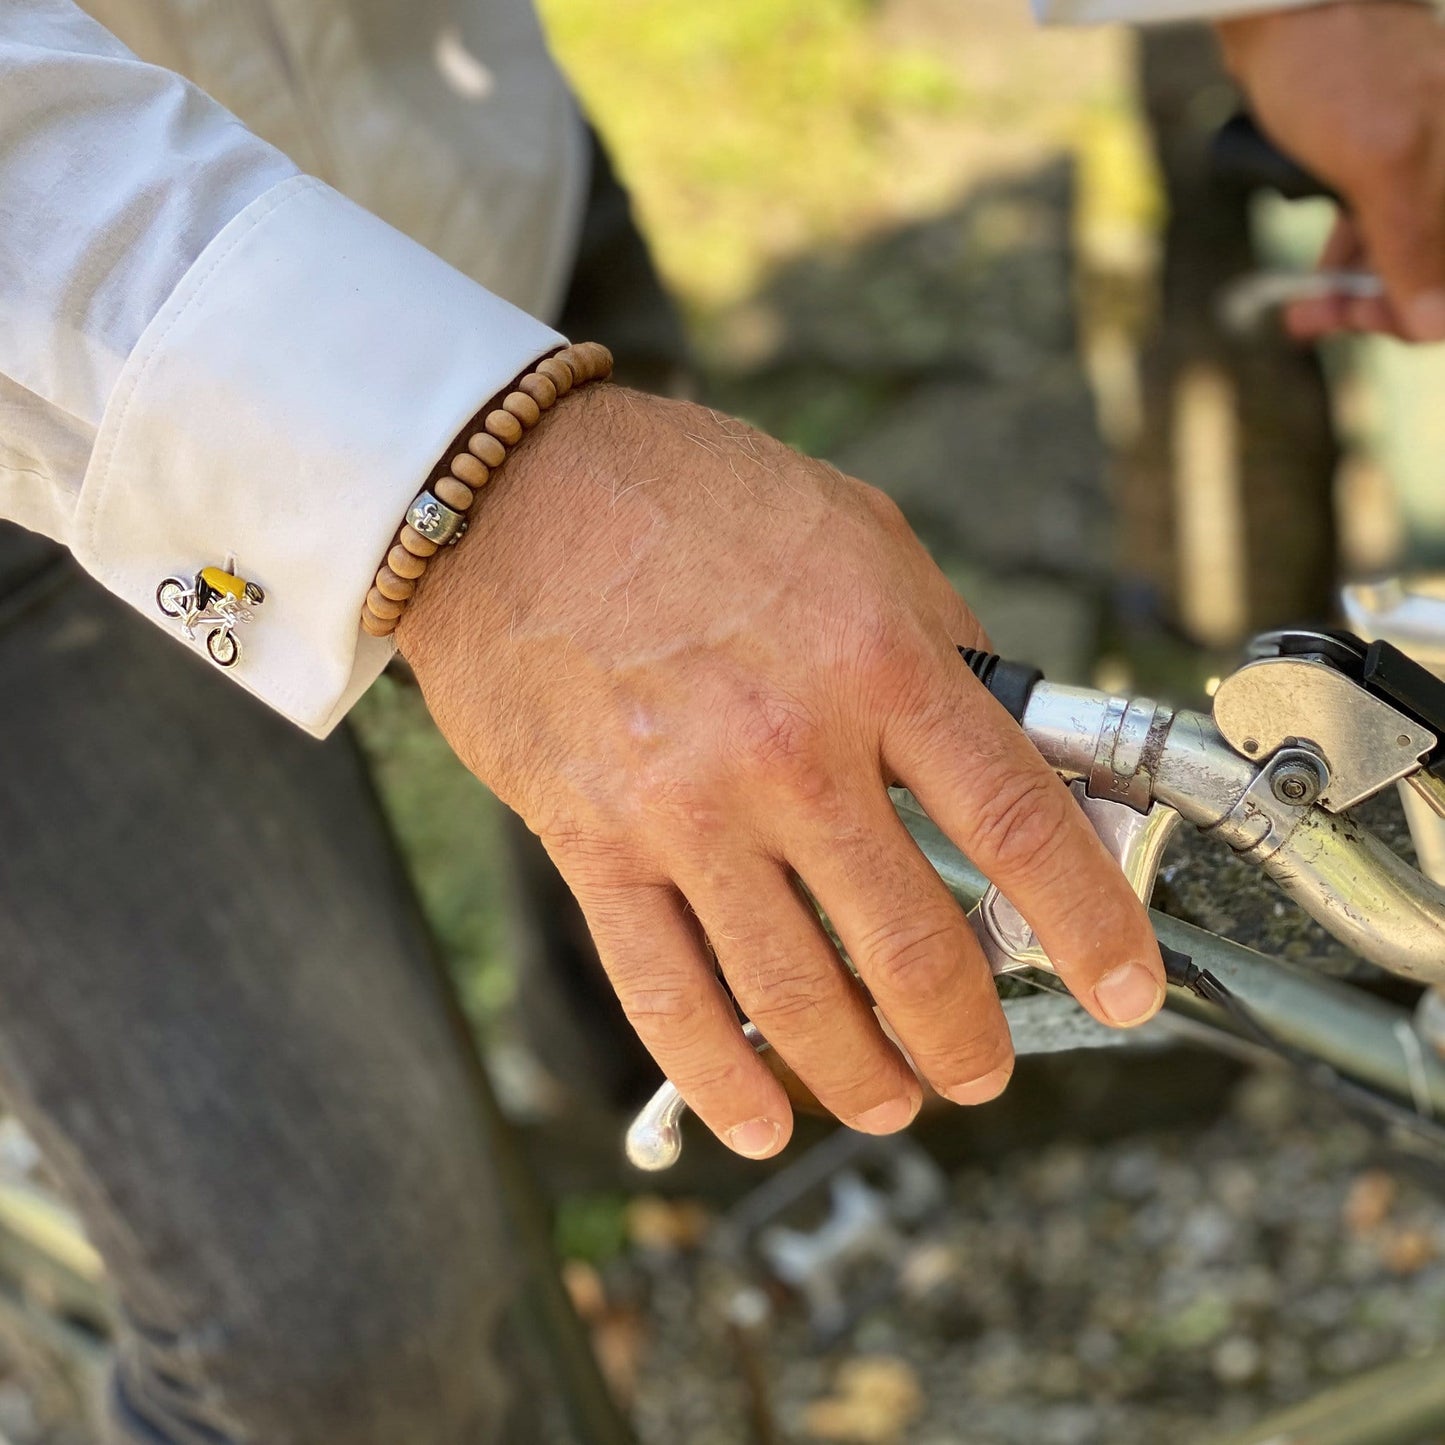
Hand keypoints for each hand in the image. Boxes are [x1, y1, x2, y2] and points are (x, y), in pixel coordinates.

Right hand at [398, 386, 1163, 1157]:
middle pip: (912, 947)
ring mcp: (686, 808)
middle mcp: (790, 750)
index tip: (1125, 986)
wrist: (513, 492)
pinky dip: (721, 1078)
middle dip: (966, 1037)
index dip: (1090, 925)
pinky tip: (762, 1119)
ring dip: (861, 1076)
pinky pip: (665, 994)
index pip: (1019, 826)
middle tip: (985, 1069)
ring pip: (796, 996)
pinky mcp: (593, 845)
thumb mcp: (860, 536)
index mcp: (878, 661)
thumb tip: (1018, 753)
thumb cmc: (694, 500)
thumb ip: (946, 649)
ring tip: (894, 1101)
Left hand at [1217, 2, 1444, 340]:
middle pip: (1442, 265)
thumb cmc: (1336, 64)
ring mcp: (1427, 160)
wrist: (1281, 6)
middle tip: (1322, 318)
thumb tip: (1433, 324)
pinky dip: (1345, 261)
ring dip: (1356, 291)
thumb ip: (1413, 240)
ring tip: (1304, 313)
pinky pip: (1378, 229)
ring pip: (1405, 253)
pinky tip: (1311, 288)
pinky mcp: (1385, 161)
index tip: (1382, 323)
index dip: (1435, 307)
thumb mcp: (1379, 159)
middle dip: (1385, 301)